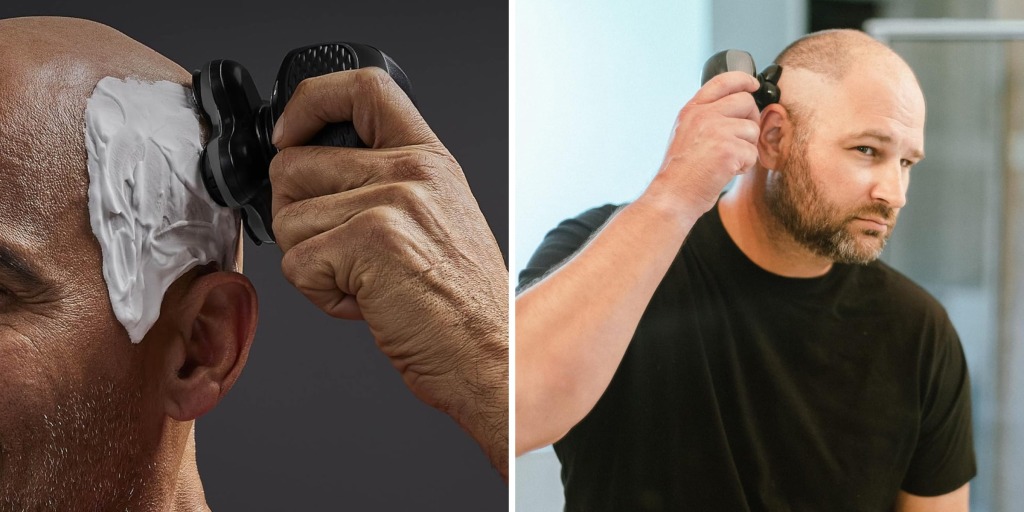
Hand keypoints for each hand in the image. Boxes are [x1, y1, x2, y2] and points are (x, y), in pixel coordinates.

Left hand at [268, 67, 508, 476]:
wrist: (490, 354)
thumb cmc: (462, 302)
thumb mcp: (438, 217)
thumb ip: (385, 182)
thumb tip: (307, 172)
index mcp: (427, 158)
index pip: (363, 88)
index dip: (310, 103)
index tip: (290, 133)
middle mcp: (412, 171)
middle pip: (294, 165)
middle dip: (298, 217)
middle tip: (342, 252)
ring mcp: (392, 202)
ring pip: (287, 220)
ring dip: (311, 262)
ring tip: (364, 280)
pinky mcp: (370, 241)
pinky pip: (296, 263)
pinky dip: (319, 294)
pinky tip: (365, 301)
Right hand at [642, 71, 760, 215]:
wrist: (673, 195)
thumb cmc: (681, 172)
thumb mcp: (685, 133)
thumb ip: (706, 117)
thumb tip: (738, 109)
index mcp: (692, 110)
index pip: (722, 81)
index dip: (743, 80)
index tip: (753, 85)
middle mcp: (703, 115)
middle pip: (746, 101)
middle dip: (750, 120)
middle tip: (739, 139)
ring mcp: (716, 130)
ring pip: (752, 129)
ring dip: (746, 147)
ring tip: (726, 160)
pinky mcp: (729, 149)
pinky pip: (752, 152)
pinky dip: (744, 166)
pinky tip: (726, 171)